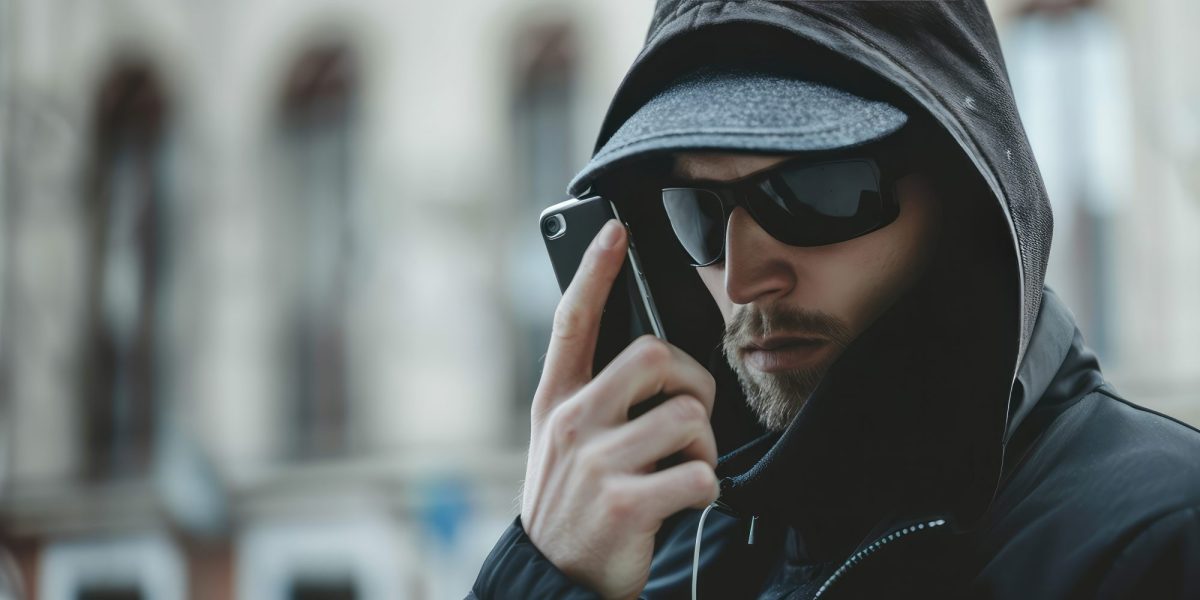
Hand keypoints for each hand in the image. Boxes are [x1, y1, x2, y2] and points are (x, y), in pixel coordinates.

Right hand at [520, 220, 719, 599]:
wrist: (553, 580)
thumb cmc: (572, 506)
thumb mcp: (562, 444)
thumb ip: (592, 399)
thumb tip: (652, 362)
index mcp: (555, 402)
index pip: (572, 322)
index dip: (595, 271)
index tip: (616, 231)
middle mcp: (571, 423)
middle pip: (652, 355)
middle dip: (693, 380)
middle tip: (691, 410)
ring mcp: (596, 463)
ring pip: (688, 416)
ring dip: (705, 446)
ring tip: (686, 468)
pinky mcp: (624, 504)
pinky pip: (700, 474)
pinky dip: (708, 488)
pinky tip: (686, 498)